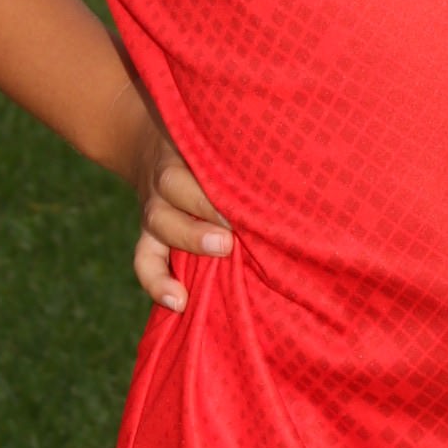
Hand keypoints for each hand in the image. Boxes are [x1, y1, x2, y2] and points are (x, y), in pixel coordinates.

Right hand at [129, 123, 233, 308]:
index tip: (250, 190)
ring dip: (190, 239)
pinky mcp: (149, 236)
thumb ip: (250, 160)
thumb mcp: (224, 144)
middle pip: (175, 184)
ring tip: (222, 251)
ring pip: (160, 221)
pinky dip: (157, 283)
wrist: (155, 144)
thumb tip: (303, 178)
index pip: (201, 156)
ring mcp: (155, 207)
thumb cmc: (213, 153)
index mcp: (189, 150)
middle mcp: (168, 178)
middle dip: (206, 204)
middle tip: (239, 218)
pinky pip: (144, 260)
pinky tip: (179, 303)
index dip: (221, 172)